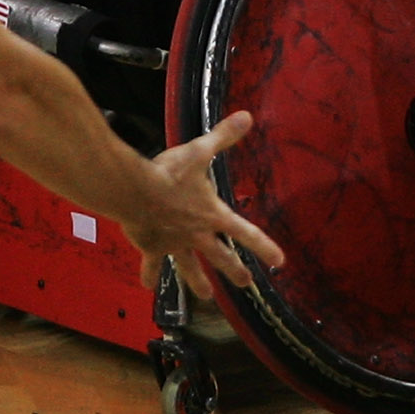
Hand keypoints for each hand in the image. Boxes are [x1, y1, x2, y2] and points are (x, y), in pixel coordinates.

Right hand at [129, 110, 284, 291]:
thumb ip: (223, 137)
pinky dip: (149, 275)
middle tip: (246, 284)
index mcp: (212, 214)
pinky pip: (152, 265)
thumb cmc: (169, 172)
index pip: (246, 233)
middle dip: (235, 272)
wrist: (135, 190)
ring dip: (198, 283)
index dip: (264, 247)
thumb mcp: (199, 151)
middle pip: (221, 258)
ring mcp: (175, 243)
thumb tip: (246, 116)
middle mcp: (197, 234)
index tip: (279, 262)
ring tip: (206, 297)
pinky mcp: (152, 247)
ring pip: (190, 269)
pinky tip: (147, 286)